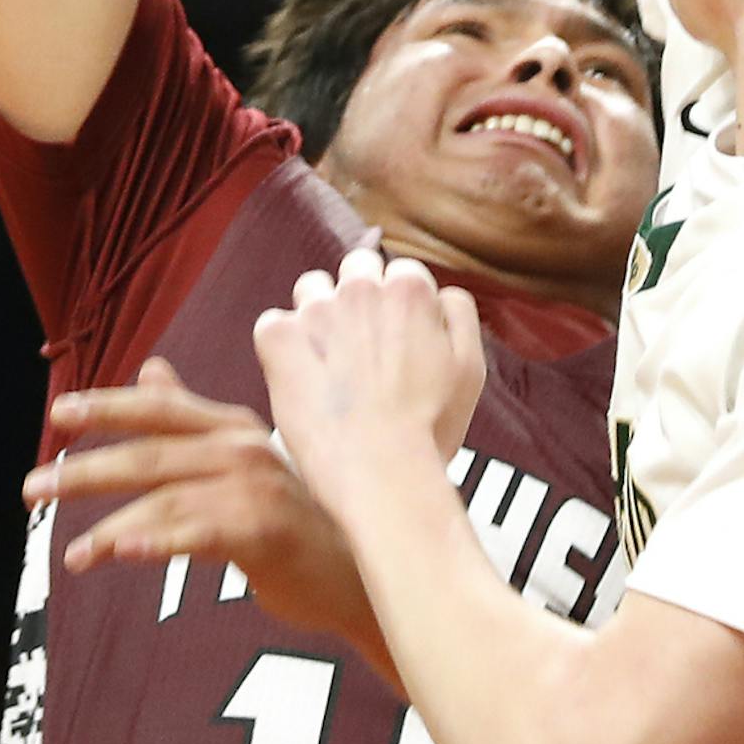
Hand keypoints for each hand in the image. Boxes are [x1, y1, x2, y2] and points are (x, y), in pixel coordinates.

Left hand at [25, 360, 384, 644]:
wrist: (361, 570)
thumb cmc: (297, 517)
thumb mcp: (243, 459)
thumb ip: (192, 419)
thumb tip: (148, 369)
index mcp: (233, 427)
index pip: (160, 409)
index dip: (108, 407)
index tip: (57, 414)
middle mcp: (242, 447)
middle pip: (149, 452)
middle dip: (85, 469)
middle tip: (32, 488)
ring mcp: (255, 486)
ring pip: (165, 498)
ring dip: (110, 528)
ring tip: (72, 557)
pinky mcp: (264, 529)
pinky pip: (198, 533)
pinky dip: (158, 542)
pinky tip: (123, 554)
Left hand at [254, 251, 485, 519]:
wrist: (382, 475)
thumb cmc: (430, 429)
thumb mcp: (471, 366)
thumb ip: (459, 313)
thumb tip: (439, 293)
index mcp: (410, 288)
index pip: (400, 273)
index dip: (399, 307)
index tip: (395, 339)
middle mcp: (361, 287)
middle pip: (356, 268)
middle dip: (360, 297)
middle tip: (363, 348)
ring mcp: (315, 311)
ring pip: (311, 288)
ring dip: (319, 315)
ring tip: (328, 364)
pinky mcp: (278, 339)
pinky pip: (272, 324)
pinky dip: (282, 347)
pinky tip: (300, 379)